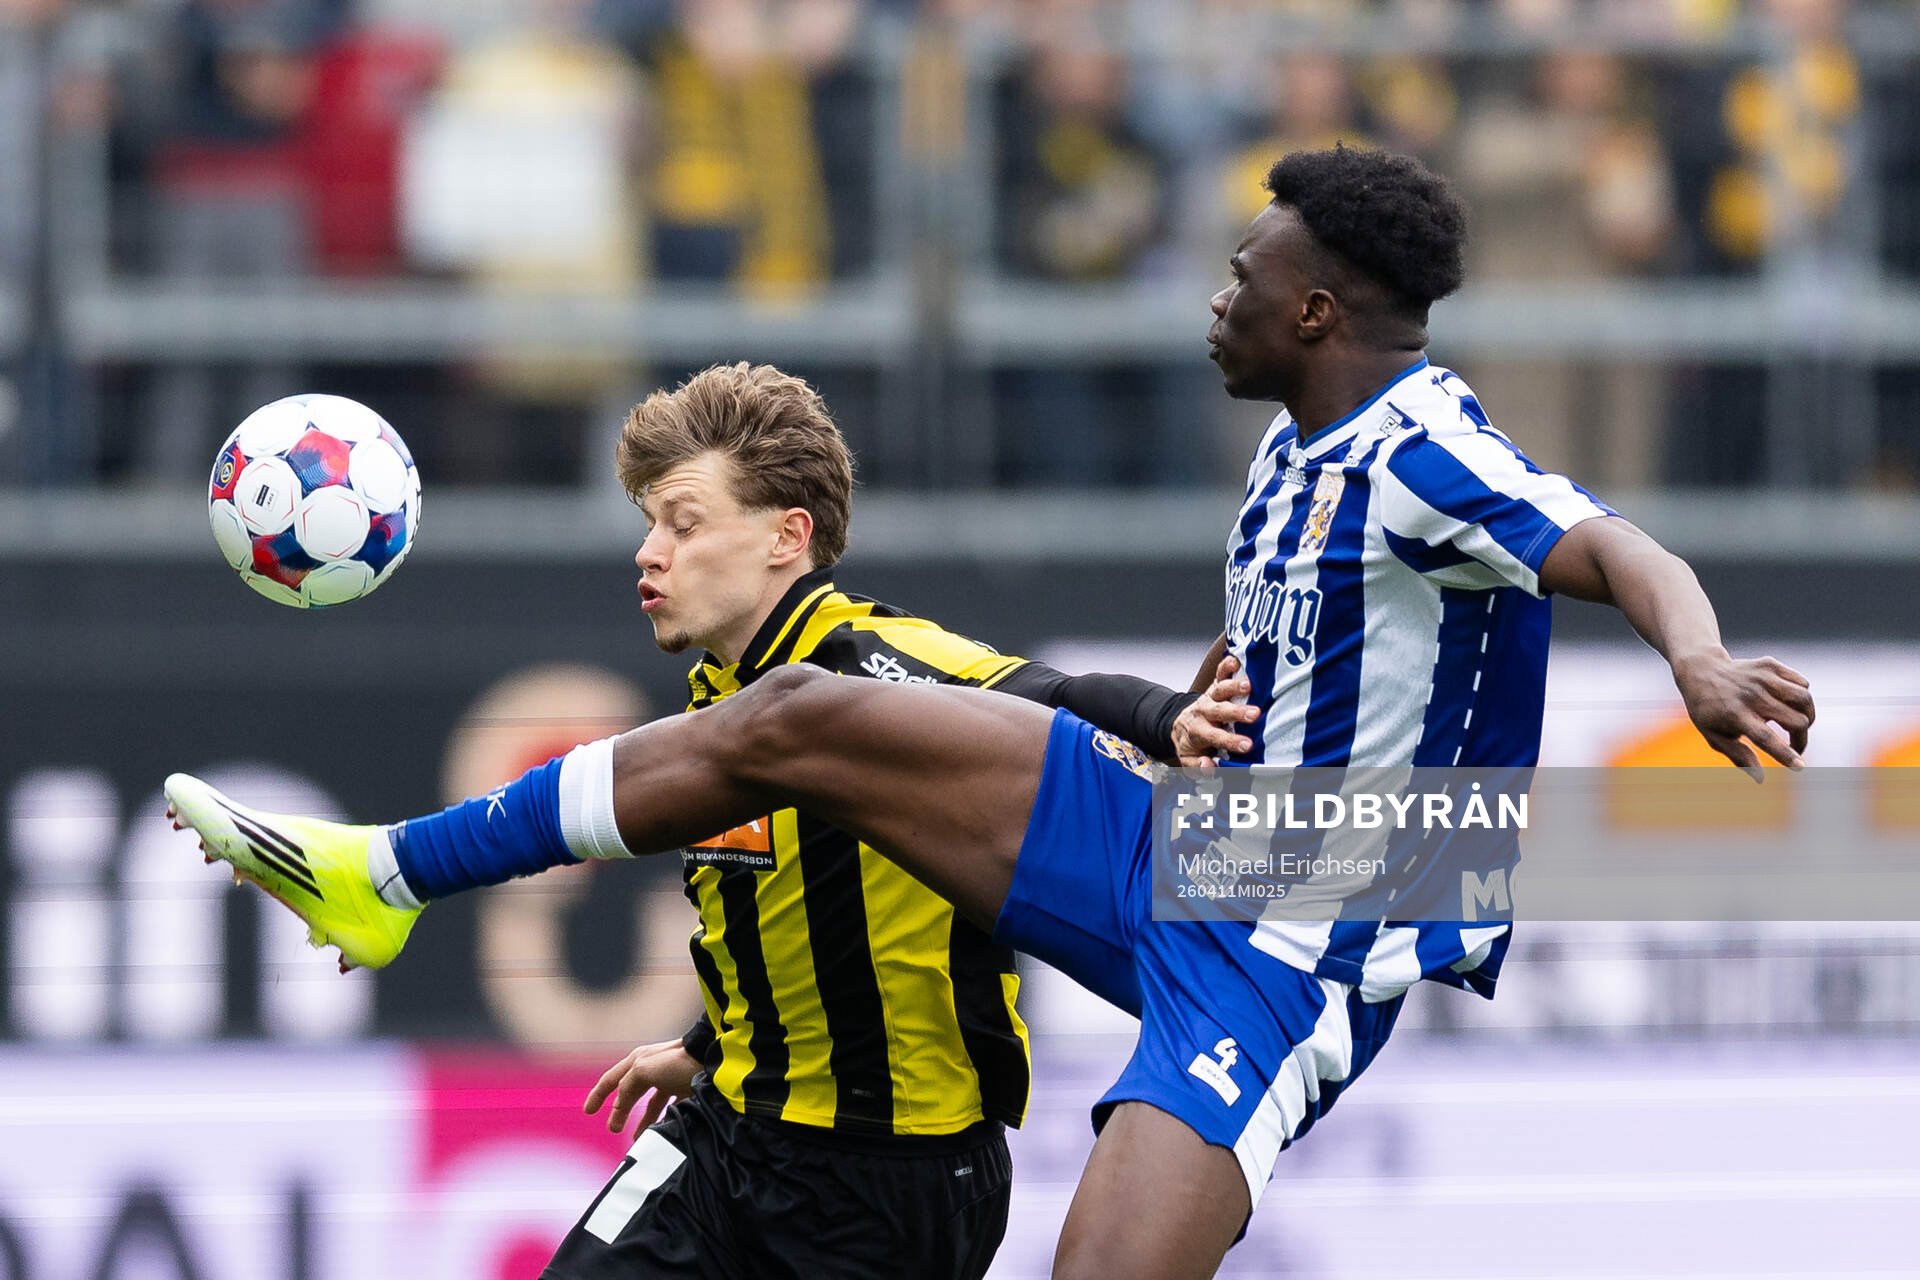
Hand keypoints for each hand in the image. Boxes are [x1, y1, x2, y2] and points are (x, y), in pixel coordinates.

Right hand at [583, 1038, 700, 1133]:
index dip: (597, 1095)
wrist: (712, 1061)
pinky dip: (663, 1120)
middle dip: (620, 1112)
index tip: (588, 1112)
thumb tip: (621, 1105)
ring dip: (643, 1121)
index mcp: (638, 1060)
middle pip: (630, 1093)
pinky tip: (661, 1131)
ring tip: (637, 1138)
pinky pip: (669, 1109)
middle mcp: (652, 1069)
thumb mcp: (643, 1071)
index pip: (611, 1079)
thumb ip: (626, 1087)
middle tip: (614, 1129)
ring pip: (651, 1104)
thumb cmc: (676, 1061)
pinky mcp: (686, 1090)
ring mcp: (670, 1079)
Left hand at [1172, 654, 1261, 767]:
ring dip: (1233, 687)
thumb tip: (1210, 766)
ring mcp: (1209, 698)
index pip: (1214, 736)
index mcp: (1198, 731)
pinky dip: (1227, 665)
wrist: (1181, 724)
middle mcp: (1204, 712)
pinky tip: (1236, 660)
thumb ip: (1198, 767)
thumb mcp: (1189, 761)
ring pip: (1220, 690)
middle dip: (1236, 713)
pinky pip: (1219, 673)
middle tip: (1254, 715)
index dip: (1230, 741)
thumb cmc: (1193, 744)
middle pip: (1219, 711)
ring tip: (1249, 686)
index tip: (1247, 745)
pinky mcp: (1215, 686)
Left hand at [1671, 649, 1814, 778]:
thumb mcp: (1714, 735)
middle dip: (1801, 739)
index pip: (1765, 737)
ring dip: (1808, 717)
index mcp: (1735, 715)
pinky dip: (1802, 697)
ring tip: (1798, 725)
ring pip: (1804, 699)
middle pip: (1795, 721)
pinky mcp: (1771, 665)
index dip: (1784, 753)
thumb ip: (1738, 756)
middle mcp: (1751, 695)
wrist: (1700, 670)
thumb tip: (1760, 779)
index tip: (1800, 766)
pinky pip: (1802, 684)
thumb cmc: (1708, 709)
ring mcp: (1762, 677)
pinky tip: (1789, 703)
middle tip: (1795, 747)